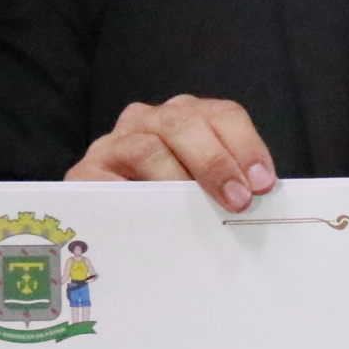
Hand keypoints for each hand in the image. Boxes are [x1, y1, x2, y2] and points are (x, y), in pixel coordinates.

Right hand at [69, 95, 277, 212]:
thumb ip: (227, 187)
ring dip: (178, 179)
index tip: (263, 182)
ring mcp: (114, 144)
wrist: (103, 233)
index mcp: (185, 118)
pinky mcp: (85, 173)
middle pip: (185, 123)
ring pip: (149, 147)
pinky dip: (133, 195)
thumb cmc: (167, 209)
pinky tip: (153, 217)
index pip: (222, 114)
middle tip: (238, 200)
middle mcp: (148, 121)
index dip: (246, 145)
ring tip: (198, 212)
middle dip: (216, 162)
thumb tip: (258, 204)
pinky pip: (109, 179)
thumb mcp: (201, 191)